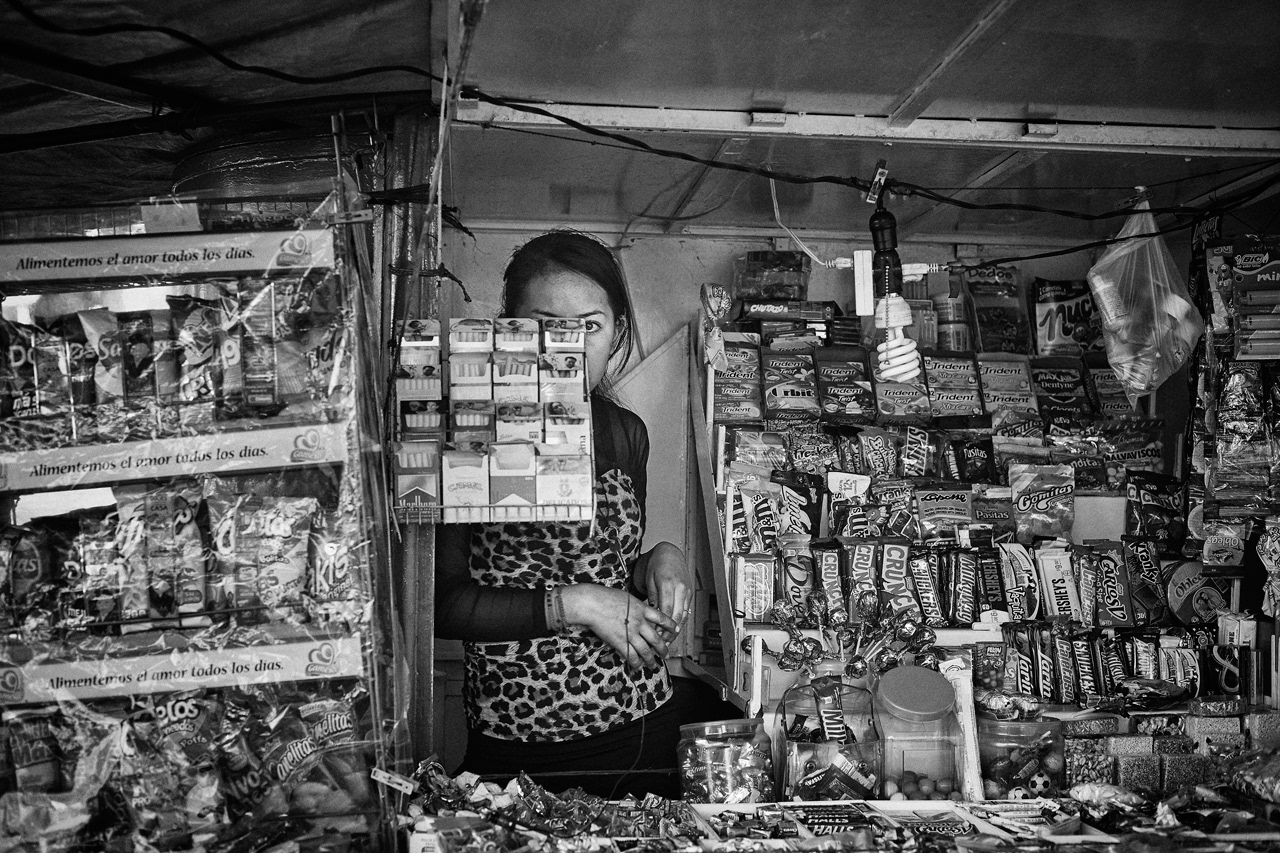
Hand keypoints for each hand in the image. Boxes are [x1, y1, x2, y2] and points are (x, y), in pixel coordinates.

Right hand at [561, 583, 676, 670]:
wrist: (592, 603)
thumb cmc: (605, 597)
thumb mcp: (626, 597)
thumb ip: (636, 606)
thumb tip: (640, 610)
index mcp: (642, 609)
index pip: (662, 618)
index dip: (671, 625)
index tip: (676, 630)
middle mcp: (639, 622)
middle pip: (656, 639)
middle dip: (663, 649)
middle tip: (666, 655)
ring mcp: (630, 633)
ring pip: (646, 651)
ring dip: (651, 660)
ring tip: (653, 665)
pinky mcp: (620, 642)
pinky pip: (631, 656)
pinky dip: (635, 663)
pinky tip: (637, 666)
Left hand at [642, 541, 691, 638]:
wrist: (669, 553)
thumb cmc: (656, 564)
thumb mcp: (649, 579)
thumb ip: (652, 598)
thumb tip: (651, 616)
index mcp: (668, 583)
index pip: (666, 610)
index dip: (660, 625)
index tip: (653, 635)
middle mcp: (681, 588)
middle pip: (676, 616)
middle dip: (668, 632)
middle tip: (660, 643)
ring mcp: (687, 591)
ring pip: (683, 616)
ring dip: (676, 631)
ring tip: (667, 642)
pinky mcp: (689, 594)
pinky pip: (686, 612)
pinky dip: (680, 623)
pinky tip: (674, 631)